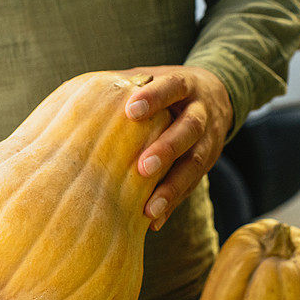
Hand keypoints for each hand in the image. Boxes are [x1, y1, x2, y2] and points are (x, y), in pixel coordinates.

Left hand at [121, 66, 232, 230]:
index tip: (131, 110)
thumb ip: (127, 84)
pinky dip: (173, 204)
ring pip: (195, 163)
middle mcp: (202, 114)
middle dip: (168, 148)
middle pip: (190, 129)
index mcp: (186, 87)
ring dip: (172, 187)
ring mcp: (209, 141)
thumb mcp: (156, 77)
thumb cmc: (169, 90)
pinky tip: (154, 222)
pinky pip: (192, 187)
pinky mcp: (207, 165)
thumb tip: (80, 93)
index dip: (155, 98)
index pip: (173, 87)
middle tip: (143, 167)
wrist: (219, 97)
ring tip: (151, 208)